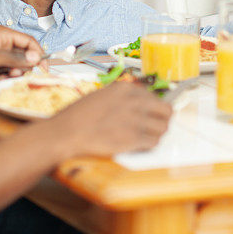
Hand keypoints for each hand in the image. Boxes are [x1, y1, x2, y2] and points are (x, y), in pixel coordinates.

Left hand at [0, 26, 43, 91]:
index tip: (42, 67)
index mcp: (1, 34)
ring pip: (16, 64)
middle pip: (23, 53)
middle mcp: (0, 42)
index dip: (37, 53)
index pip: (28, 41)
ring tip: (4, 79)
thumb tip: (36, 57)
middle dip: (23, 66)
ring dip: (13, 74)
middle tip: (18, 76)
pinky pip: (7, 71)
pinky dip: (5, 77)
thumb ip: (15, 57)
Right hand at [48, 82, 171, 158]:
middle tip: (155, 127)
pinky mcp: (134, 138)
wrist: (66, 132)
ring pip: (164, 127)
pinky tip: (140, 145)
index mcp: (126, 88)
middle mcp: (135, 101)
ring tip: (146, 138)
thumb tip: (137, 106)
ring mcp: (136, 119)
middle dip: (162, 120)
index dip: (153, 108)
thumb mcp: (102, 96)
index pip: (154, 96)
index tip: (151, 115)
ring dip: (157, 134)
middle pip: (166, 110)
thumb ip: (122, 98)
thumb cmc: (78, 116)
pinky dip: (150, 145)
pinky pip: (155, 142)